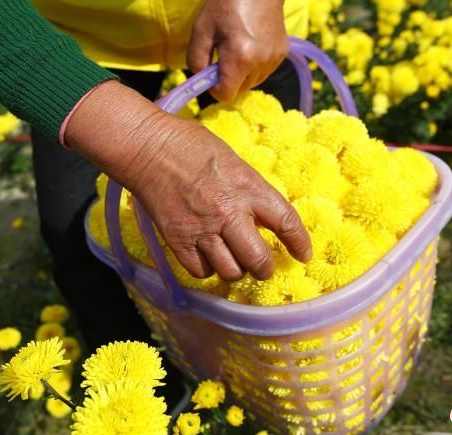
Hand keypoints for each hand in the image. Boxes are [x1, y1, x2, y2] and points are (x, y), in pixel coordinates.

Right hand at [66, 80, 310, 280]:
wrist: (148, 147)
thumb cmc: (192, 145)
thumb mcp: (234, 161)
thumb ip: (251, 190)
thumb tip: (262, 216)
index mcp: (249, 187)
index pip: (286, 222)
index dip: (299, 244)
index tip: (303, 255)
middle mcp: (229, 212)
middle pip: (258, 260)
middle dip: (265, 268)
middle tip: (263, 265)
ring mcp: (202, 229)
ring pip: (231, 272)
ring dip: (236, 270)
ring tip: (233, 260)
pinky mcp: (178, 240)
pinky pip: (201, 272)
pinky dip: (207, 270)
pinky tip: (207, 258)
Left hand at [187, 0, 288, 102]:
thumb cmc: (225, 4)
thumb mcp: (202, 30)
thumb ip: (196, 61)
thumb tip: (202, 80)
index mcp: (240, 59)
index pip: (225, 95)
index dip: (214, 87)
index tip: (211, 71)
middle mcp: (260, 63)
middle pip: (239, 90)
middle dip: (228, 79)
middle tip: (223, 55)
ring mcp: (274, 59)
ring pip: (252, 82)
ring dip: (242, 73)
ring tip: (238, 47)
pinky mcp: (282, 54)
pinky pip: (263, 71)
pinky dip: (254, 65)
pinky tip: (250, 45)